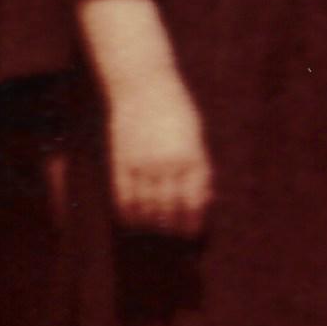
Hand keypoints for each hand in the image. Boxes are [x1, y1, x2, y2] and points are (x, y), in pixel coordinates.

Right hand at [109, 77, 212, 235]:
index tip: (191, 234)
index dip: (192, 224)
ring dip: (151, 224)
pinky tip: (132, 220)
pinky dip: (128, 213)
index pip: (193, 204)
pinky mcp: (121, 161)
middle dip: (172, 228)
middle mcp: (168, 165)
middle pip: (170, 209)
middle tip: (173, 237)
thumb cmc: (177, 112)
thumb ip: (201, 169)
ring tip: (155, 231)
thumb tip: (205, 199)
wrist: (144, 88)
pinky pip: (123, 196)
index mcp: (193, 159)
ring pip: (146, 207)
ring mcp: (143, 164)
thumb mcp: (197, 139)